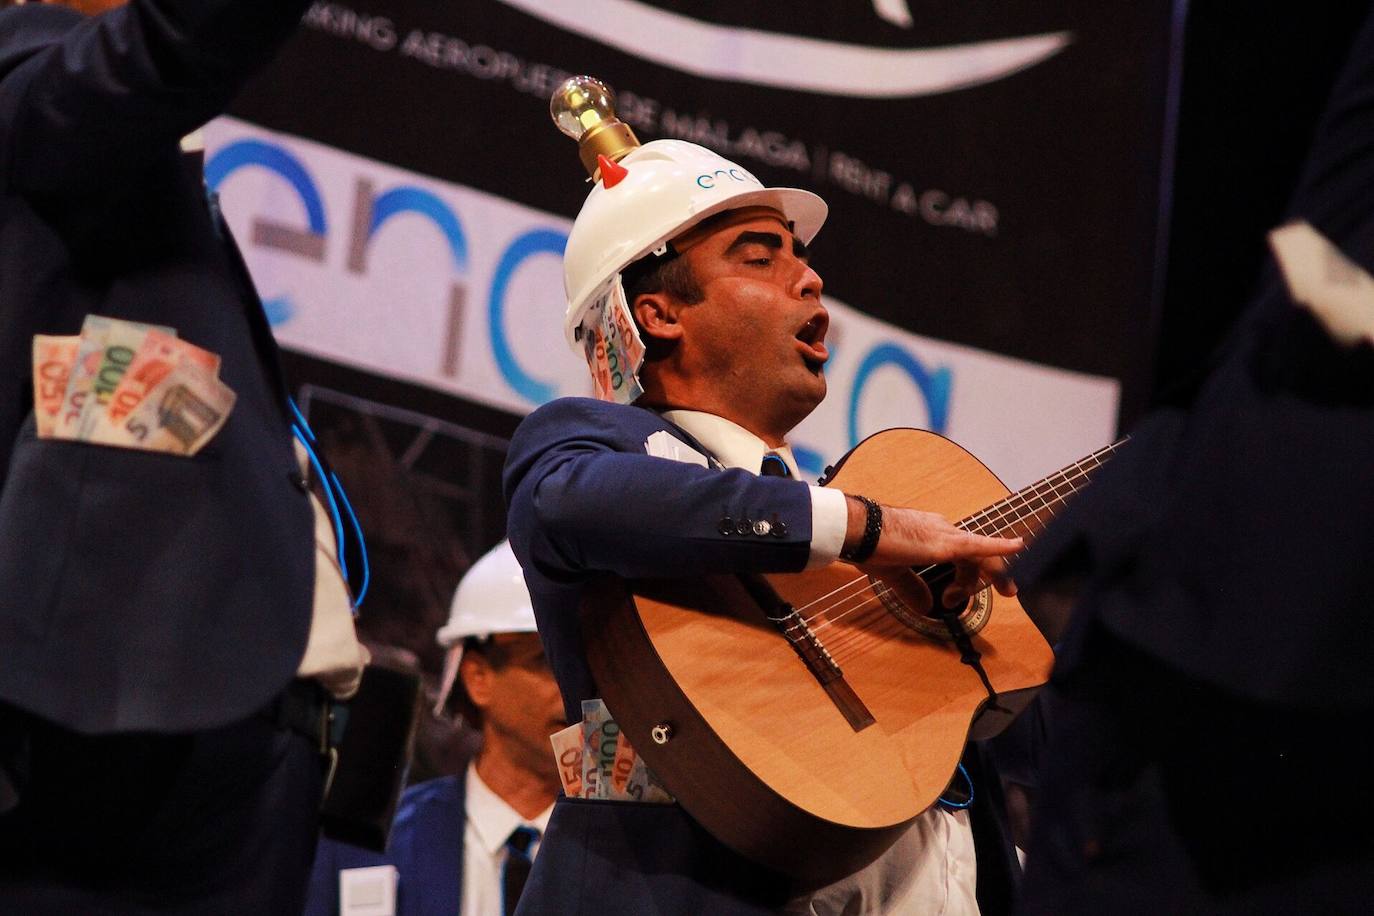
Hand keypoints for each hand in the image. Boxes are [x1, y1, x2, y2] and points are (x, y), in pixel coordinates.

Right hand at [845, 497, 1021, 609]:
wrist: (860, 530)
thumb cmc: (869, 545)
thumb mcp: (893, 572)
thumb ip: (911, 588)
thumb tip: (925, 606)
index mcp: (929, 533)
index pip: (960, 553)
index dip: (967, 576)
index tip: (956, 596)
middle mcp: (942, 529)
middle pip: (975, 554)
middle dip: (991, 576)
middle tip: (1008, 592)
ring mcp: (945, 534)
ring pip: (981, 555)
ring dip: (994, 575)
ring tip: (1007, 590)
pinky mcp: (946, 543)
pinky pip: (980, 546)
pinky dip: (1000, 547)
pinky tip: (1018, 546)